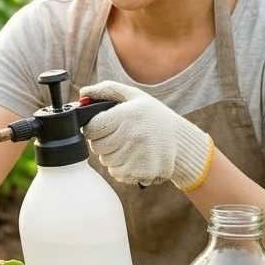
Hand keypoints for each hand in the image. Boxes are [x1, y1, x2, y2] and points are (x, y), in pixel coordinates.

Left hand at [79, 80, 213, 189]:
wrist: (181, 141)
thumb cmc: (153, 116)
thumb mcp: (134, 96)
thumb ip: (107, 90)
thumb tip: (83, 93)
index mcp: (127, 115)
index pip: (91, 128)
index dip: (94, 128)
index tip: (104, 126)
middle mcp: (132, 136)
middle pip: (96, 147)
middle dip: (104, 142)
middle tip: (120, 136)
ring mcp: (137, 156)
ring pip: (105, 161)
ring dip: (113, 156)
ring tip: (130, 146)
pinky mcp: (141, 173)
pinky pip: (117, 174)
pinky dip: (122, 168)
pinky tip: (135, 158)